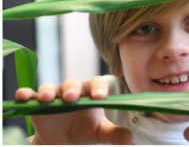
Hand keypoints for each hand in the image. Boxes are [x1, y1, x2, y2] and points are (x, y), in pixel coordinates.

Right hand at [15, 77, 132, 143]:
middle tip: (72, 98)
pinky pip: (30, 95)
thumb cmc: (85, 130)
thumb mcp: (100, 133)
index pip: (96, 84)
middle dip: (72, 89)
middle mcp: (72, 91)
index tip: (100, 97)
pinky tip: (23, 96)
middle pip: (72, 83)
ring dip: (49, 91)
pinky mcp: (37, 104)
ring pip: (50, 88)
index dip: (98, 88)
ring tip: (48, 99)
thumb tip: (131, 139)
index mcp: (90, 93)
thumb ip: (114, 134)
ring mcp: (54, 96)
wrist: (63, 139)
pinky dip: (26, 94)